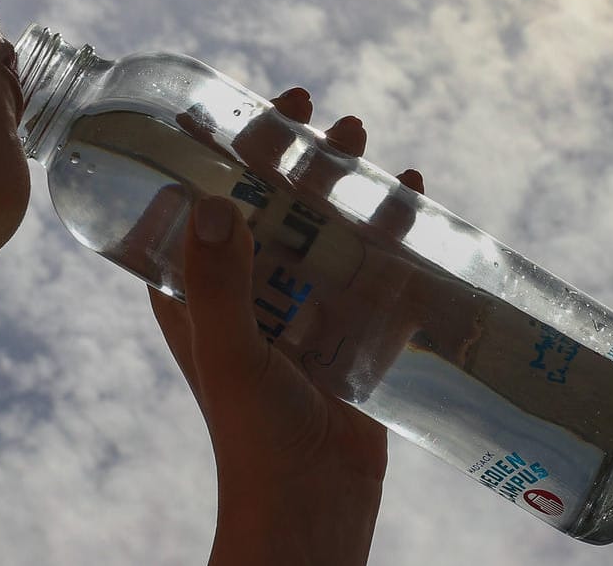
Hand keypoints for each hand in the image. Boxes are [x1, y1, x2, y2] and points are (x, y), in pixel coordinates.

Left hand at [149, 87, 424, 565]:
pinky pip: (369, 264)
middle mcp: (248, 292)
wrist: (313, 505)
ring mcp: (301, 309)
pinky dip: (387, 227)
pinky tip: (412, 197)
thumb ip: (218, 282)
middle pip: (270, 202)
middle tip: (320, 114)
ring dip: (341, 183)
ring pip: (321, 226)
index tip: (252, 106)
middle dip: (293, 155)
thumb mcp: (229, 353)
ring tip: (364, 143)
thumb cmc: (255, 437)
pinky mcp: (349, 330)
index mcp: (199, 292)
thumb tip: (209, 198)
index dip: (224, 148)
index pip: (204, 201)